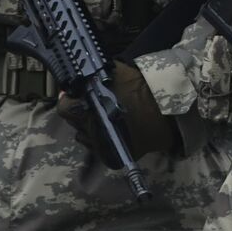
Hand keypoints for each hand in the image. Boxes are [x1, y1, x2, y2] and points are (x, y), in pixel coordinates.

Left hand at [57, 62, 178, 164]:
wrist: (167, 110)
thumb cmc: (140, 87)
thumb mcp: (114, 72)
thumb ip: (92, 75)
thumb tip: (76, 78)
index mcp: (90, 109)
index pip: (64, 107)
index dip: (68, 98)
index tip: (75, 94)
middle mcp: (92, 131)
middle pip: (74, 122)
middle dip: (80, 112)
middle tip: (94, 103)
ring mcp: (102, 147)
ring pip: (84, 137)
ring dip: (89, 127)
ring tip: (105, 117)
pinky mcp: (111, 158)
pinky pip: (97, 148)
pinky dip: (101, 139)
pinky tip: (114, 129)